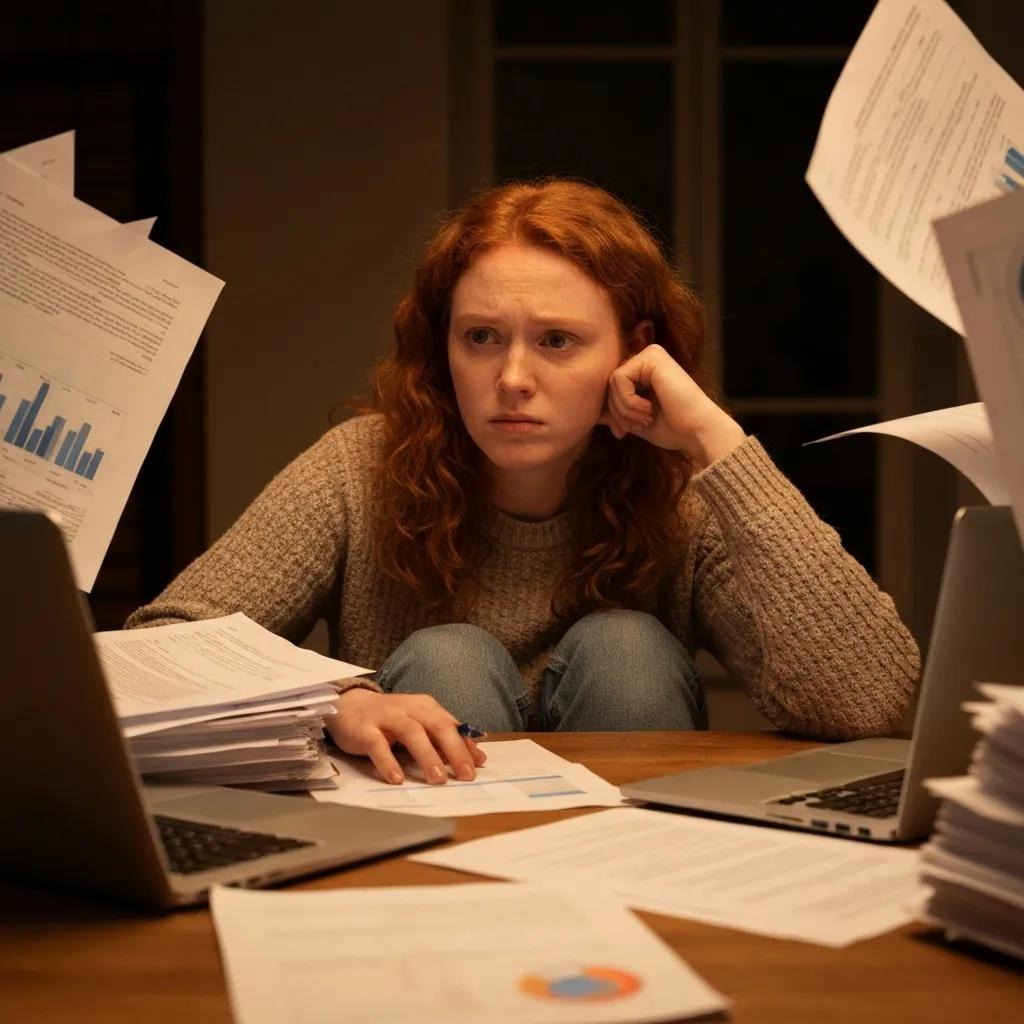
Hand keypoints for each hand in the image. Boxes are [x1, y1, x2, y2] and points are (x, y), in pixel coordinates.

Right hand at [326, 688, 486, 784]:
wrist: (349, 705)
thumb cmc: (390, 719)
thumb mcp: (419, 724)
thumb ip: (444, 739)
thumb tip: (475, 758)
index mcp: (426, 707)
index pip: (451, 725)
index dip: (466, 745)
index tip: (479, 765)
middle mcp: (409, 708)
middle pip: (437, 726)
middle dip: (454, 750)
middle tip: (465, 775)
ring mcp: (386, 717)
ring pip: (412, 733)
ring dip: (427, 756)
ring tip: (437, 779)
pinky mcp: (365, 729)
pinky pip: (378, 745)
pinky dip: (388, 762)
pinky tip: (397, 778)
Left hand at [599, 344, 745, 468]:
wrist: (697, 430)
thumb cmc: (672, 428)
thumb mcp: (634, 420)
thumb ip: (614, 413)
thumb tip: (590, 414)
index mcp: (644, 371)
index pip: (610, 388)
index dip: (612, 412)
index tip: (622, 432)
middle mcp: (647, 357)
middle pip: (608, 383)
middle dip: (616, 411)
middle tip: (636, 425)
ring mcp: (650, 354)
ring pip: (611, 381)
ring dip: (624, 407)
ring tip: (645, 417)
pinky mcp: (652, 356)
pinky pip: (619, 378)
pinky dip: (629, 400)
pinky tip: (649, 408)